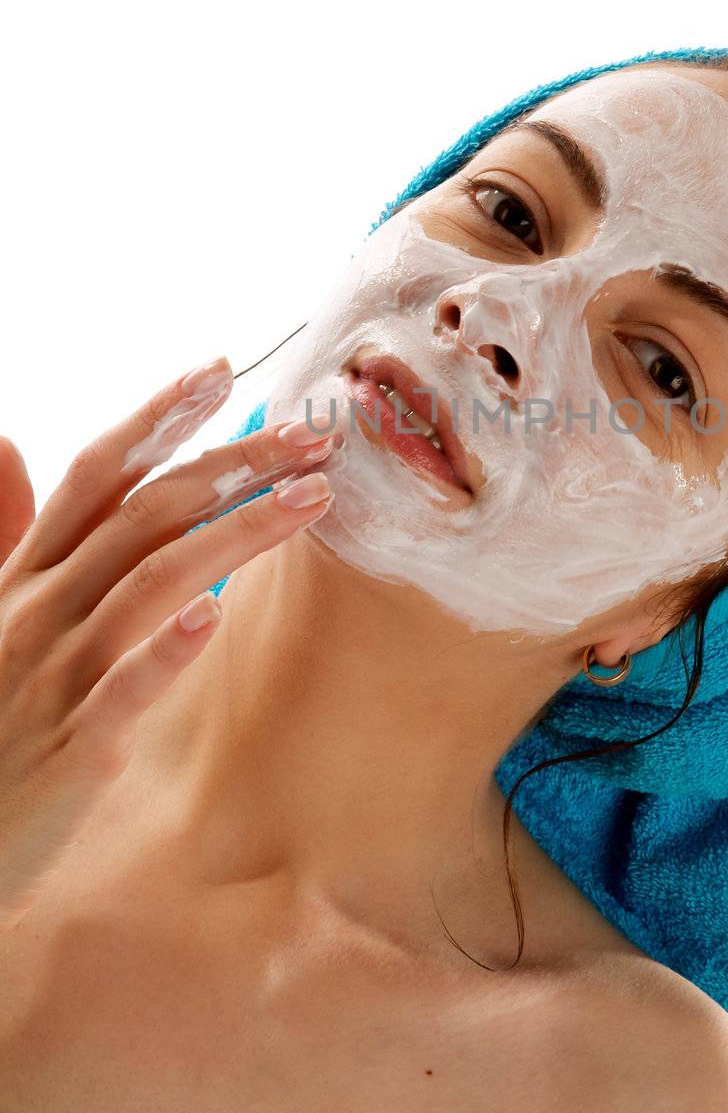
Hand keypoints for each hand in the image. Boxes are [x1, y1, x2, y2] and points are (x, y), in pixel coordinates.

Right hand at [0, 356, 340, 924]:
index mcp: (26, 573)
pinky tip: (214, 613)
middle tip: (312, 435)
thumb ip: (5, 528)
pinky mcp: (76, 742)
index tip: (221, 369)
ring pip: (152, 578)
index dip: (156, 417)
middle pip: (144, 511)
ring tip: (312, 498)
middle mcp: (40, 608)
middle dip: (232, 463)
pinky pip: (125, 685)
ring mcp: (57, 672)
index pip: (97, 473)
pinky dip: (167, 647)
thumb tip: (8, 442)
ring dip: (236, 530)